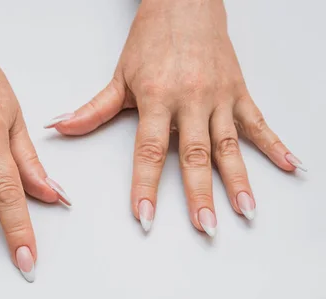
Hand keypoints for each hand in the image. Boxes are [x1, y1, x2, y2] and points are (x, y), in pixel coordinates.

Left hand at [47, 0, 304, 235]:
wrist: (185, 3)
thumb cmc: (152, 39)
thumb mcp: (120, 77)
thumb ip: (93, 109)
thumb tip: (60, 127)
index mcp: (158, 97)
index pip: (150, 150)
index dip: (146, 186)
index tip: (145, 216)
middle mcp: (191, 98)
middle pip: (195, 154)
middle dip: (200, 193)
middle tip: (205, 226)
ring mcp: (219, 96)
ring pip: (229, 144)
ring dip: (239, 180)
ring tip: (245, 211)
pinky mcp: (239, 91)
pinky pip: (258, 122)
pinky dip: (275, 145)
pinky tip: (289, 166)